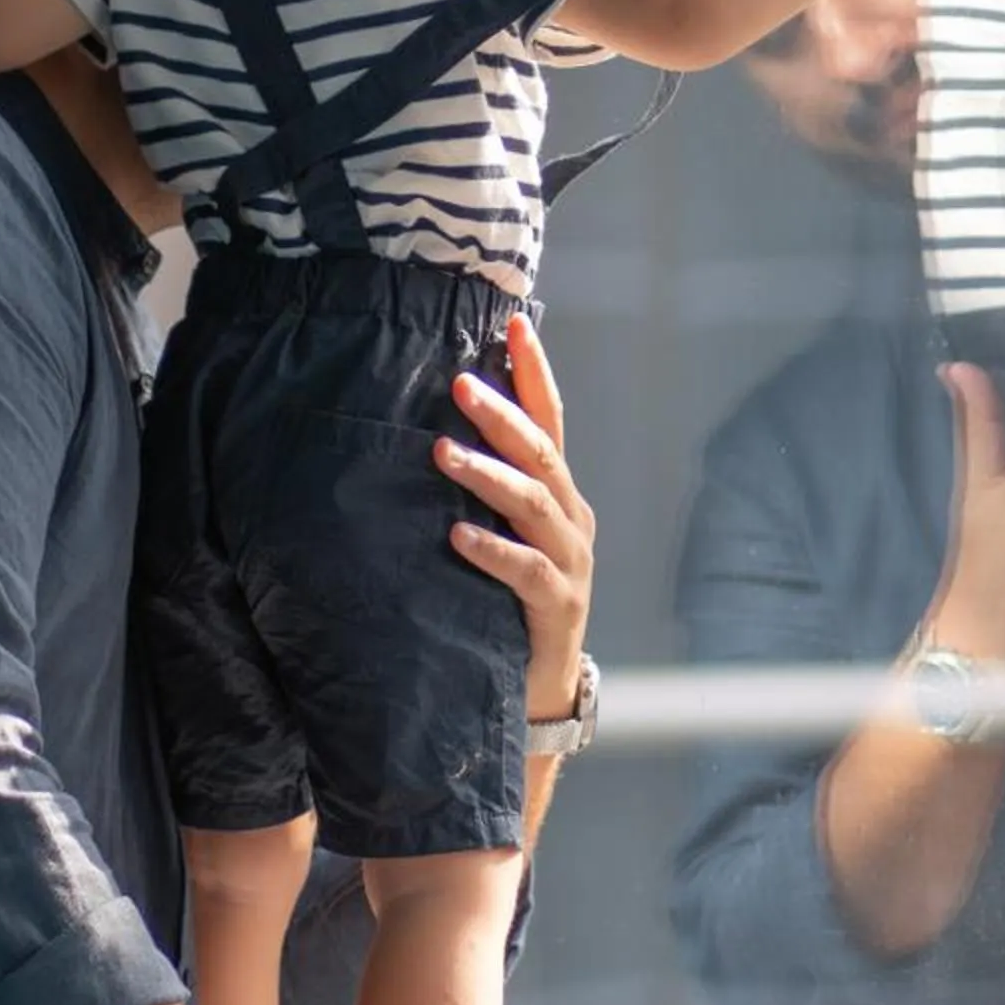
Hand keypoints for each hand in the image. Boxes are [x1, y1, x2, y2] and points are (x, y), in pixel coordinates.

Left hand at [439, 313, 594, 722]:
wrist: (541, 681)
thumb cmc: (510, 596)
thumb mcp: (504, 530)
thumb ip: (486, 484)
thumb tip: (433, 420)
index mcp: (558, 493)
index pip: (550, 419)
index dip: (534, 371)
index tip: (513, 323)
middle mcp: (570, 518)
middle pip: (542, 453)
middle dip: (503, 414)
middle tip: (460, 384)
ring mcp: (570, 561)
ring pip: (533, 504)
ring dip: (487, 474)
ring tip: (443, 452)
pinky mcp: (558, 605)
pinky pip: (525, 571)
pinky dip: (491, 550)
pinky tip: (457, 536)